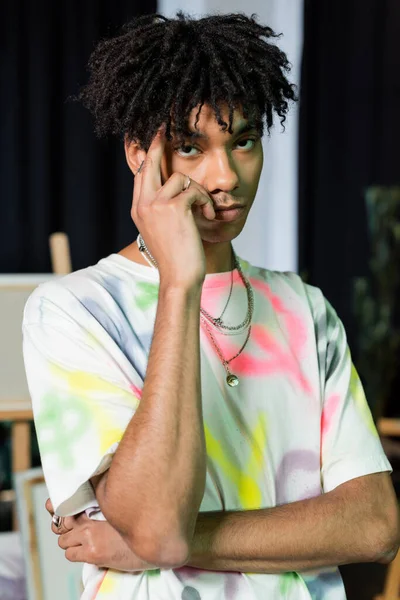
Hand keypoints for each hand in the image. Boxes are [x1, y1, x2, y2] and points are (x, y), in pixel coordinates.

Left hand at [45, 498, 157, 571]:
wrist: (149, 545)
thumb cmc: (137, 530)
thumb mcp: (118, 513)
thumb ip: (102, 509)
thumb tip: (86, 512)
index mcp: (98, 508)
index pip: (69, 510)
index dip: (65, 515)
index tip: (66, 518)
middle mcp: (92, 522)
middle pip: (62, 526)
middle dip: (69, 531)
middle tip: (79, 535)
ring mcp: (91, 539)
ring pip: (63, 542)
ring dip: (71, 544)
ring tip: (84, 545)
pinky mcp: (92, 554)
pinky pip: (70, 555)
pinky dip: (75, 555)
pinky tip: (88, 553)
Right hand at [130, 124, 215, 287]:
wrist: (179, 278)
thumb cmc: (177, 259)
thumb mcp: (163, 231)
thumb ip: (162, 209)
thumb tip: (176, 189)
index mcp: (139, 209)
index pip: (142, 174)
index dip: (148, 155)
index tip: (155, 138)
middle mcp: (143, 204)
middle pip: (150, 162)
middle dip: (158, 142)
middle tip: (165, 126)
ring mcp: (155, 204)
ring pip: (181, 177)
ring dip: (199, 193)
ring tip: (204, 211)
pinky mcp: (173, 207)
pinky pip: (194, 190)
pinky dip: (206, 203)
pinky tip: (207, 218)